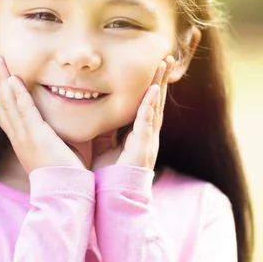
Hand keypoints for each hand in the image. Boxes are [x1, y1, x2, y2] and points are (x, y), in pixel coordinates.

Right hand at [0, 56, 85, 173]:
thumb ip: (51, 133)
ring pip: (7, 104)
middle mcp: (18, 137)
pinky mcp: (37, 138)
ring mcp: (25, 138)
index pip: (4, 111)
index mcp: (21, 140)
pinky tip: (14, 79)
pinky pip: (25, 113)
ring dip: (1, 80)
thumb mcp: (52, 149)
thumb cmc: (64, 174)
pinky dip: (18, 95)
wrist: (66, 194)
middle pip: (0, 103)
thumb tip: (58, 121)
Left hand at [91, 56, 173, 171]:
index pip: (147, 106)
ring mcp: (147, 142)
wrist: (113, 202)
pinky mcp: (143, 149)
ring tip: (163, 66)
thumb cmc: (110, 178)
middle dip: (161, 80)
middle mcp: (147, 137)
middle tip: (165, 59)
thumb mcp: (105, 149)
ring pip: (156, 108)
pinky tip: (153, 90)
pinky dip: (150, 105)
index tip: (154, 68)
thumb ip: (105, 133)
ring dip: (159, 85)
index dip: (151, 88)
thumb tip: (97, 118)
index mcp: (139, 136)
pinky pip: (147, 123)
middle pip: (156, 103)